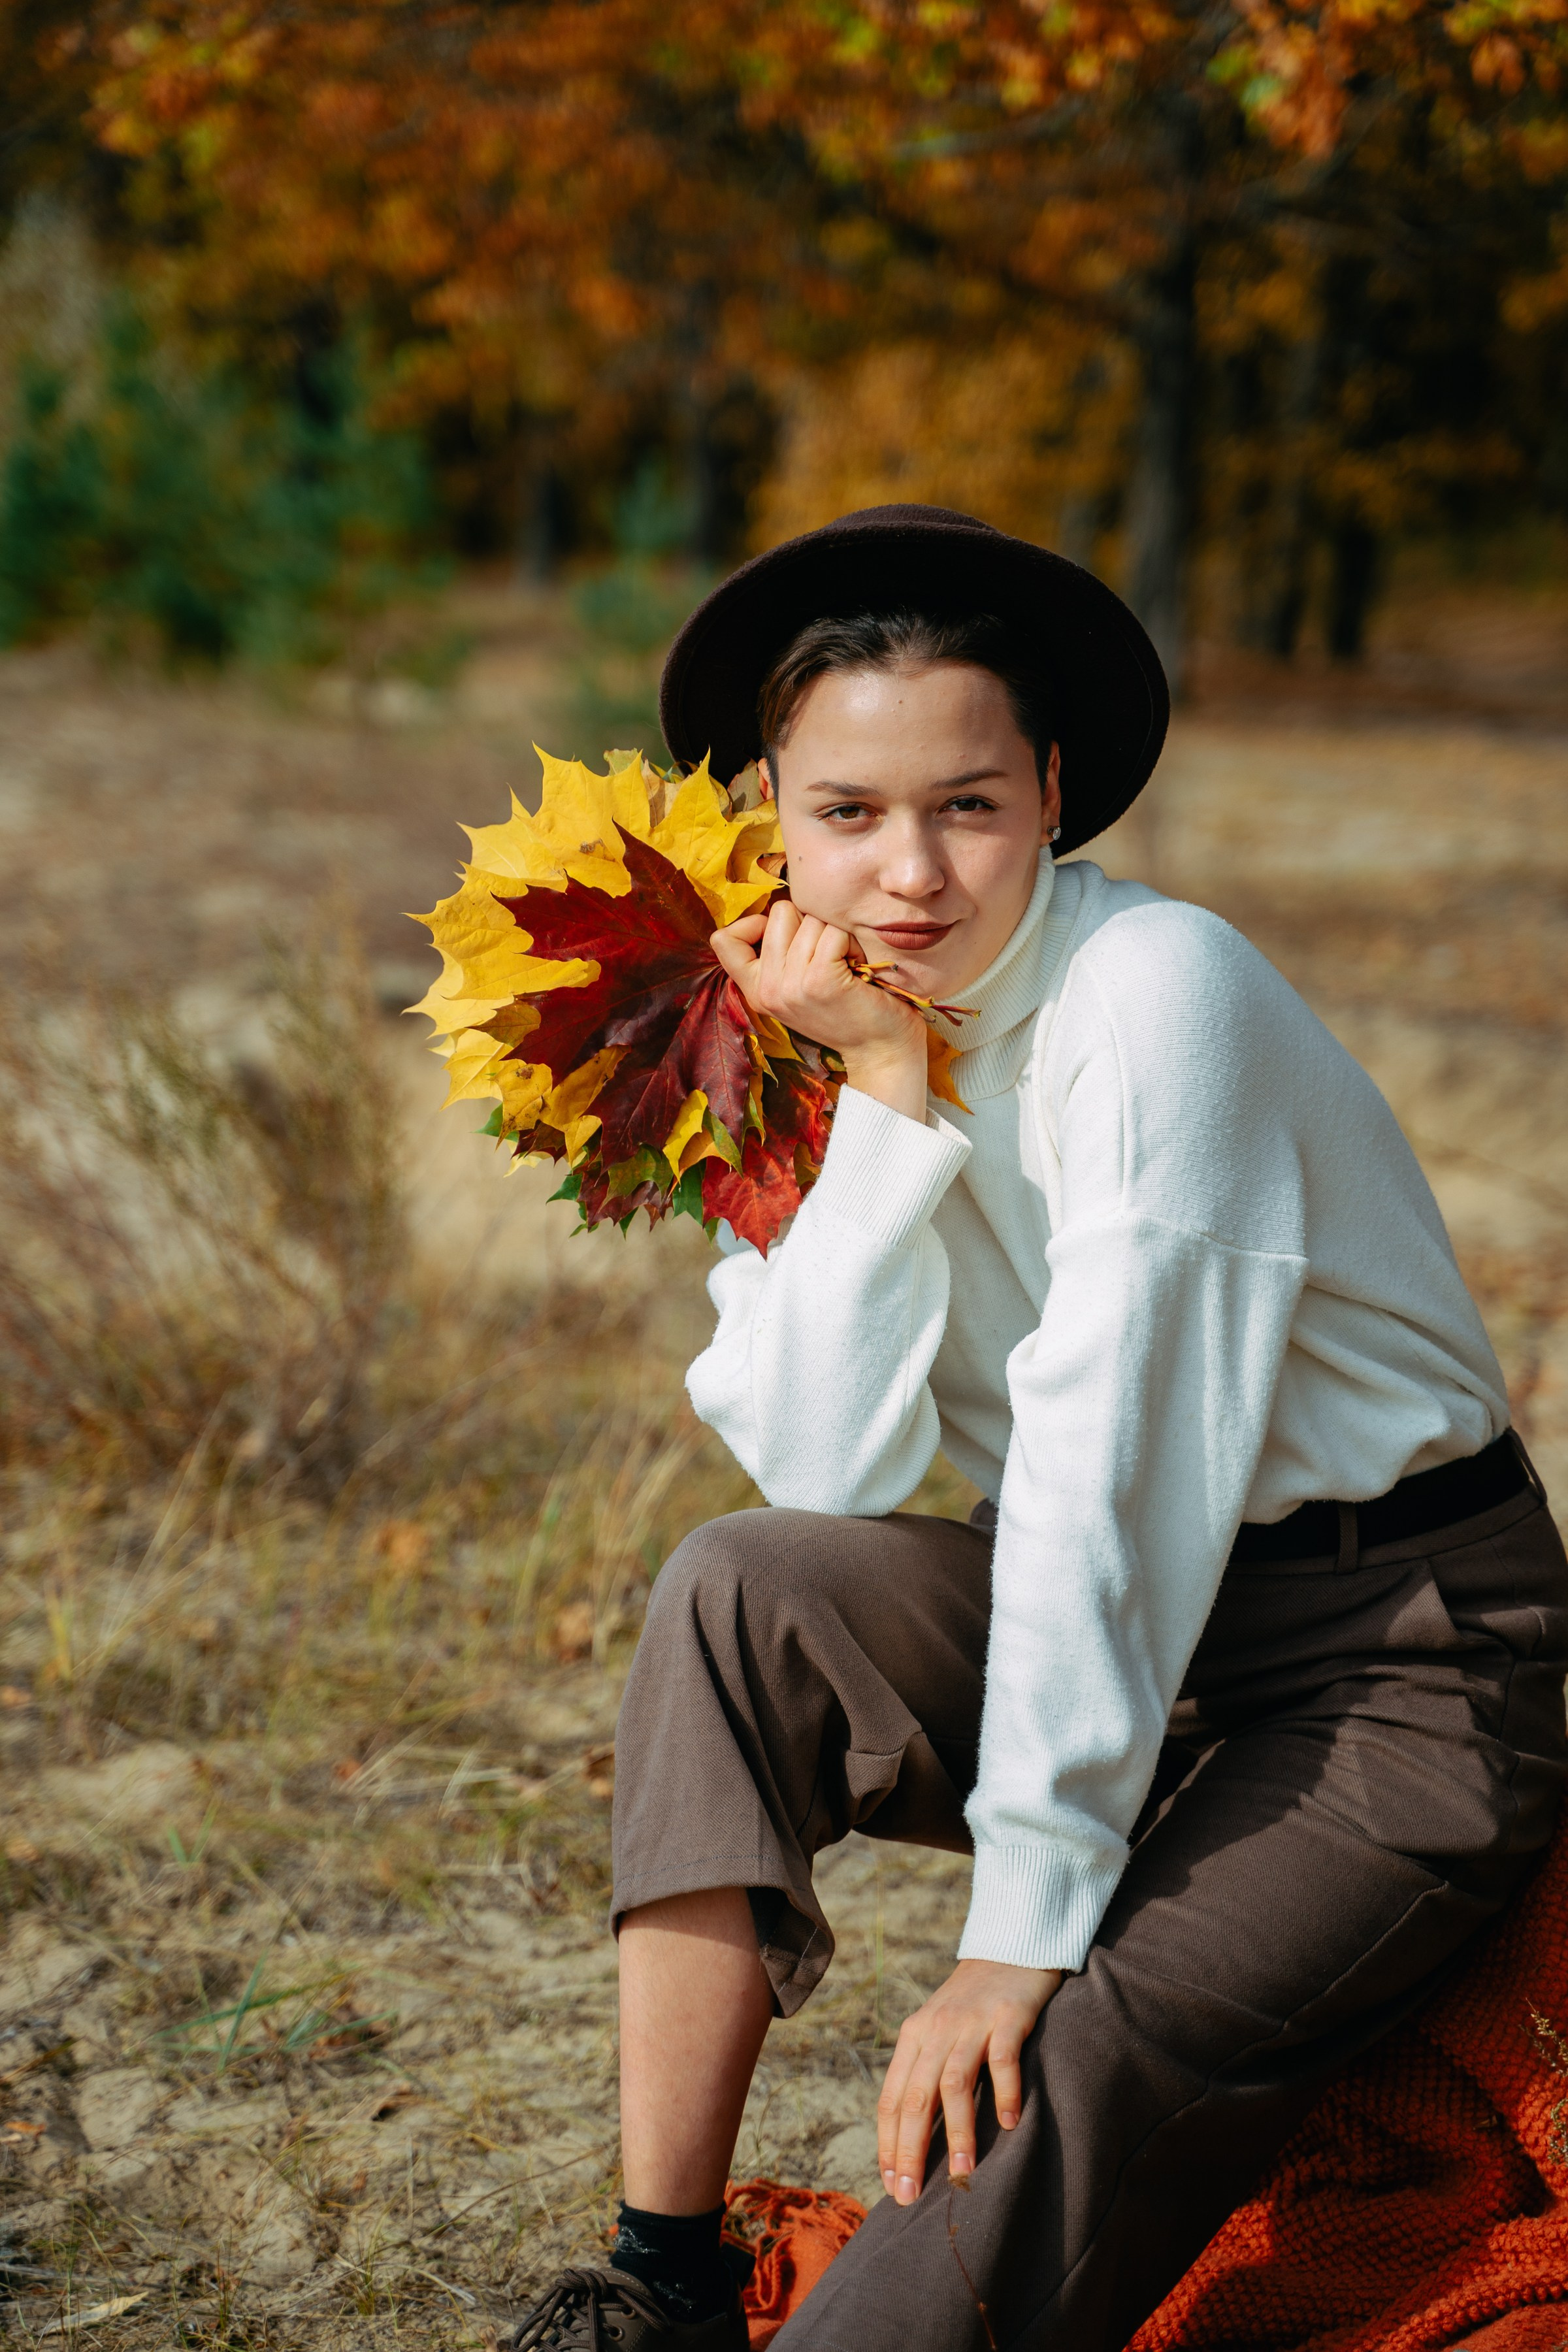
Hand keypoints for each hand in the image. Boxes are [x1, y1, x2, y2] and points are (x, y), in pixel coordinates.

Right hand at [711, 902, 929, 1122]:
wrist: (881, 1052)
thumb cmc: (846, 1011)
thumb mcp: (796, 991)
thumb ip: (777, 959)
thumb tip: (775, 910)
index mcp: (755, 991)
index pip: (723, 940)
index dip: (752, 924)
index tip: (783, 938)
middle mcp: (767, 990)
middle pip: (780, 913)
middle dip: (809, 923)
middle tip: (827, 955)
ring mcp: (792, 986)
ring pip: (811, 920)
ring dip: (835, 935)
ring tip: (844, 964)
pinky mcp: (821, 980)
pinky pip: (834, 933)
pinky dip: (851, 943)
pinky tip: (857, 966)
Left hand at [877, 1958, 1060, 2203]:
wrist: (1009, 1947)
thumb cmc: (972, 2003)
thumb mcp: (938, 2033)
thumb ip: (926, 2074)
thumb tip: (914, 2140)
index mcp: (913, 2038)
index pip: (892, 2098)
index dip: (889, 2143)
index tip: (891, 2185)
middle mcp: (936, 2030)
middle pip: (915, 2096)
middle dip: (910, 2148)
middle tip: (911, 2194)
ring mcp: (971, 2022)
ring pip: (954, 2082)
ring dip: (957, 2130)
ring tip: (963, 2171)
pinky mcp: (1008, 2015)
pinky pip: (1002, 2058)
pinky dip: (1003, 2091)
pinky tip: (1009, 2123)